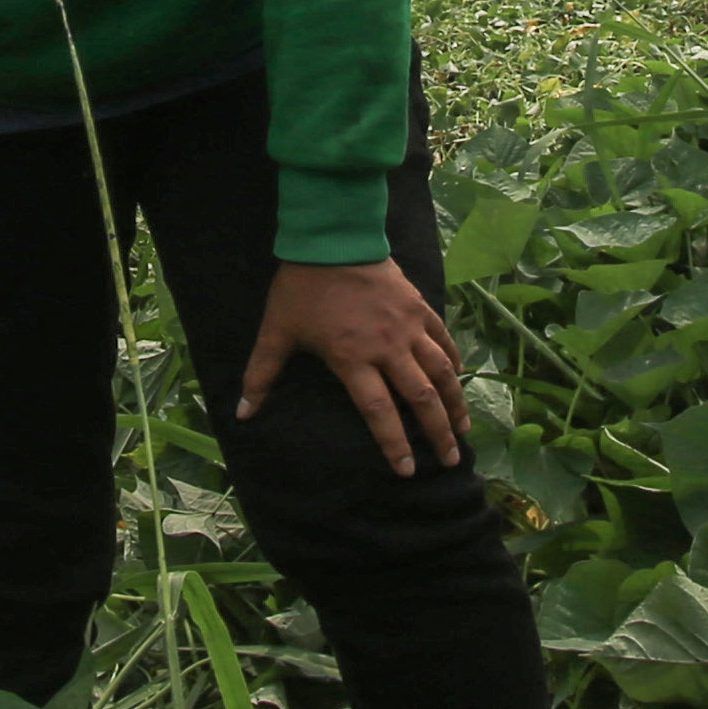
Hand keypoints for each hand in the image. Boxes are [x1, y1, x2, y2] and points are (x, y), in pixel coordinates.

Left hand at [235, 260, 468, 476]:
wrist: (332, 237)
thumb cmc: (302, 287)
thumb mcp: (277, 331)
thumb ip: (262, 374)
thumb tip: (243, 413)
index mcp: (353, 359)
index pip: (379, 413)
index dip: (394, 445)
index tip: (407, 471)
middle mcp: (388, 348)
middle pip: (421, 399)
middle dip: (438, 433)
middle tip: (452, 460)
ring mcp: (408, 326)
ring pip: (441, 372)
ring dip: (455, 402)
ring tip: (464, 429)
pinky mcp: (419, 306)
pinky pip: (443, 339)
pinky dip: (454, 361)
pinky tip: (459, 378)